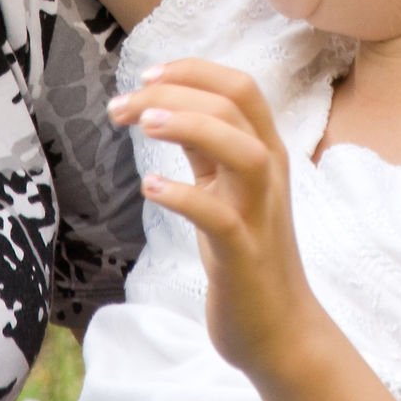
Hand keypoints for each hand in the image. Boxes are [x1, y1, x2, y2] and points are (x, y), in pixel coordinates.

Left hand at [106, 58, 325, 381]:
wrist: (279, 329)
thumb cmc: (246, 254)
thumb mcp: (227, 189)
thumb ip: (207, 149)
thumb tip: (169, 107)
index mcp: (266, 152)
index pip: (240, 88)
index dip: (193, 71)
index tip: (146, 77)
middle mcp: (270, 174)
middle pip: (235, 107)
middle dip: (174, 93)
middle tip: (121, 107)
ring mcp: (260, 213)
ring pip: (242, 150)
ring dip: (193, 127)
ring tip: (145, 125)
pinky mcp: (244, 254)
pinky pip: (219, 217)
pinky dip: (184, 196)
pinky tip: (151, 187)